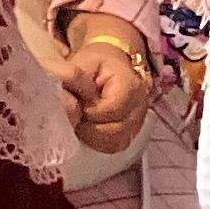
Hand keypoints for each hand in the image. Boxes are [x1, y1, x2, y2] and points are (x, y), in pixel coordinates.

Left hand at [60, 29, 154, 155]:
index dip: (89, 110)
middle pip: (115, 130)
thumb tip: (70, 98)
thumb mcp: (83, 62)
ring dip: (92, 135)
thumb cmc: (94, 64)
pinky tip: (88, 129)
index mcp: (131, 85)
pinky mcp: (131, 133)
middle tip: (76, 114)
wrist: (107, 67)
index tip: (77, 103)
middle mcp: (139, 106)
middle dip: (89, 125)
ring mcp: (137, 122)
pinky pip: (115, 146)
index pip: (111, 110)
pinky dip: (98, 142)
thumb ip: (76, 78)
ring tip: (81, 120)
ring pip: (115, 142)